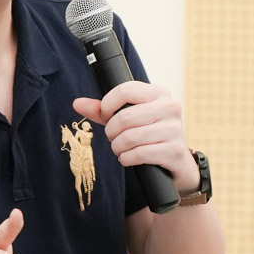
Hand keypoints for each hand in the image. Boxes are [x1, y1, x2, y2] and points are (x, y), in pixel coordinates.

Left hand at [72, 82, 200, 192]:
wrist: (176, 162)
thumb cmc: (149, 135)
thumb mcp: (128, 118)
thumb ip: (103, 111)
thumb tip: (77, 103)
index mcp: (158, 93)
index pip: (125, 90)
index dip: (107, 105)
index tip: (105, 116)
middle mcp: (170, 107)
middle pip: (125, 117)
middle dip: (111, 132)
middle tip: (112, 138)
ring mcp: (175, 129)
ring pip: (131, 137)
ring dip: (118, 147)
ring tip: (119, 149)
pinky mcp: (175, 150)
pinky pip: (140, 154)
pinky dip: (127, 159)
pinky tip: (128, 158)